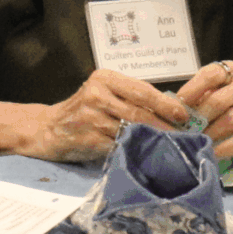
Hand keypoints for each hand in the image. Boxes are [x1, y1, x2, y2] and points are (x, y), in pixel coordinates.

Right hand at [22, 70, 189, 163]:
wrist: (48, 129)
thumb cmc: (85, 111)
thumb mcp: (105, 94)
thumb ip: (131, 98)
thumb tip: (172, 111)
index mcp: (105, 78)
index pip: (142, 90)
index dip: (166, 104)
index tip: (184, 115)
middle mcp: (96, 94)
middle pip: (139, 111)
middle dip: (164, 125)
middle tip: (183, 135)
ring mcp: (90, 117)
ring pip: (130, 130)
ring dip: (153, 140)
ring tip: (170, 146)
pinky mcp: (87, 138)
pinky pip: (118, 146)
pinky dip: (135, 151)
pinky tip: (147, 155)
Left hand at [180, 60, 232, 162]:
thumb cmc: (225, 100)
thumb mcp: (212, 90)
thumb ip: (195, 97)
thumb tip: (172, 111)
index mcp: (231, 70)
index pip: (211, 75)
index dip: (192, 90)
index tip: (178, 105)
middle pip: (219, 100)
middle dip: (199, 117)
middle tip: (183, 130)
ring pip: (230, 119)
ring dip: (210, 133)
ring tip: (197, 141)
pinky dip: (225, 147)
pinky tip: (212, 152)